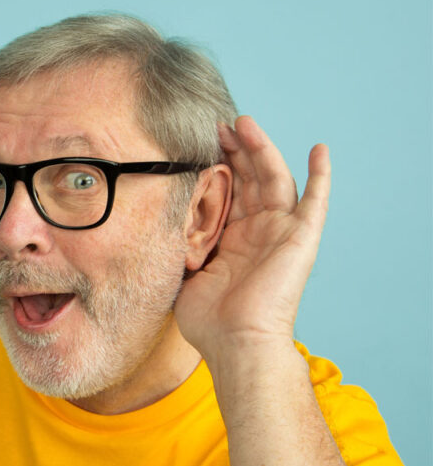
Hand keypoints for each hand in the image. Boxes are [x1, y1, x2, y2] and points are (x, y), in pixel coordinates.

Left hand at [174, 116, 330, 365]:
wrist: (235, 343)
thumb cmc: (207, 320)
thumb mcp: (182, 272)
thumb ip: (175, 246)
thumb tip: (146, 226)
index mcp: (231, 240)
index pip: (226, 192)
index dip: (216, 165)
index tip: (198, 140)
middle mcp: (258, 232)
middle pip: (249, 178)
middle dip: (234, 149)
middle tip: (217, 123)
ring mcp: (281, 233)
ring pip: (273, 179)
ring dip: (261, 149)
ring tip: (244, 122)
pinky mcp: (301, 239)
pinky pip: (316, 201)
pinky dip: (320, 175)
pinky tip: (319, 149)